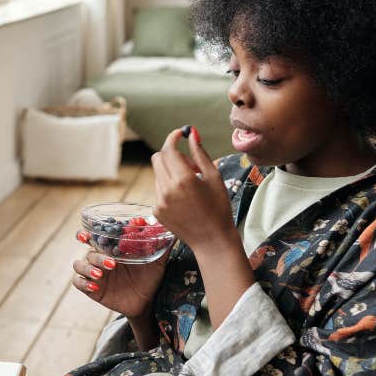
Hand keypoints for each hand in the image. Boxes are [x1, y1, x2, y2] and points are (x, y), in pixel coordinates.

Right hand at [71, 239, 169, 319]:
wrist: (146, 303)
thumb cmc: (149, 279)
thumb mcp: (157, 263)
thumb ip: (163, 248)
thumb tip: (174, 232)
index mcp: (113, 250)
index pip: (96, 237)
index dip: (87, 232)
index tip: (87, 233)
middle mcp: (101, 259)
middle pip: (88, 250)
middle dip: (90, 251)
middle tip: (97, 252)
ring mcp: (96, 274)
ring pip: (80, 265)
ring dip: (88, 267)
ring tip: (101, 273)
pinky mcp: (92, 289)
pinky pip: (79, 283)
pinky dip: (84, 283)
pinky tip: (95, 286)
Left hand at [151, 126, 241, 256]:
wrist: (212, 240)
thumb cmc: (219, 208)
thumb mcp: (214, 178)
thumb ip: (200, 154)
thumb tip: (192, 134)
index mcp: (183, 180)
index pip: (169, 149)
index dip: (173, 138)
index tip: (179, 134)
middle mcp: (167, 190)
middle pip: (158, 158)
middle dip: (171, 154)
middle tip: (190, 164)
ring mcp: (159, 202)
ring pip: (158, 174)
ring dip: (171, 172)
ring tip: (191, 184)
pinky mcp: (156, 211)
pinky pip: (158, 190)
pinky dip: (169, 187)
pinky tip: (185, 199)